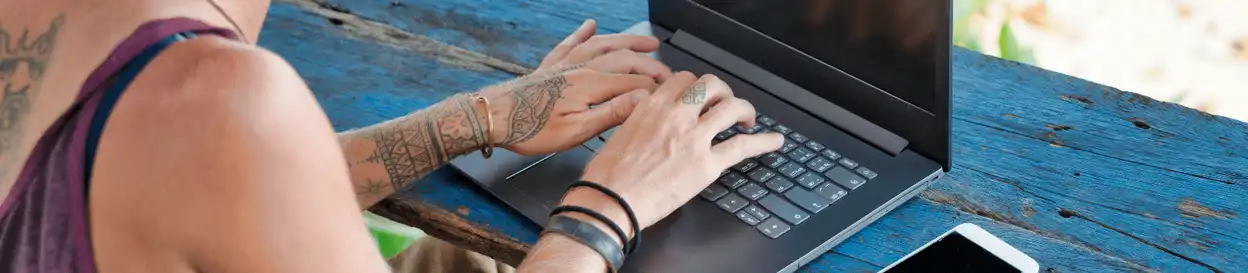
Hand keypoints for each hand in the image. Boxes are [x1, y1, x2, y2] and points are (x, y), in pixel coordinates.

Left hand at [478, 19, 673, 154]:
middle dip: (650, 64)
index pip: (634, 81)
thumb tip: (642, 101)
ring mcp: (565, 64)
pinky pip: (570, 43)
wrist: (494, 117)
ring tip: (646, 42)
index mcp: (589, 84)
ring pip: (602, 45)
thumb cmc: (530, 129)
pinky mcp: (550, 66)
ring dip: (626, 41)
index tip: (670, 94)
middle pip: (623, 58)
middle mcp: (579, 68)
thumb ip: (611, 114)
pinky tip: (589, 25)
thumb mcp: (576, 132)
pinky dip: (582, 32)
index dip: (655, 87)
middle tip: (668, 72)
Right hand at [563, 72, 783, 233]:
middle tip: (725, 103)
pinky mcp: (707, 164)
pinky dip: (763, 141)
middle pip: (711, 85)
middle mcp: (676, 115)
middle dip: (722, 92)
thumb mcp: (618, 131)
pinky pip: (743, 146)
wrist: (610, 201)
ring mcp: (694, 138)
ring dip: (744, 109)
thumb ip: (639, 117)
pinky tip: (774, 141)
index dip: (696, 87)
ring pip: (731, 107)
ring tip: (748, 118)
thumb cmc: (607, 175)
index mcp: (652, 106)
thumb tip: (647, 114)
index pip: (684, 79)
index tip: (700, 96)